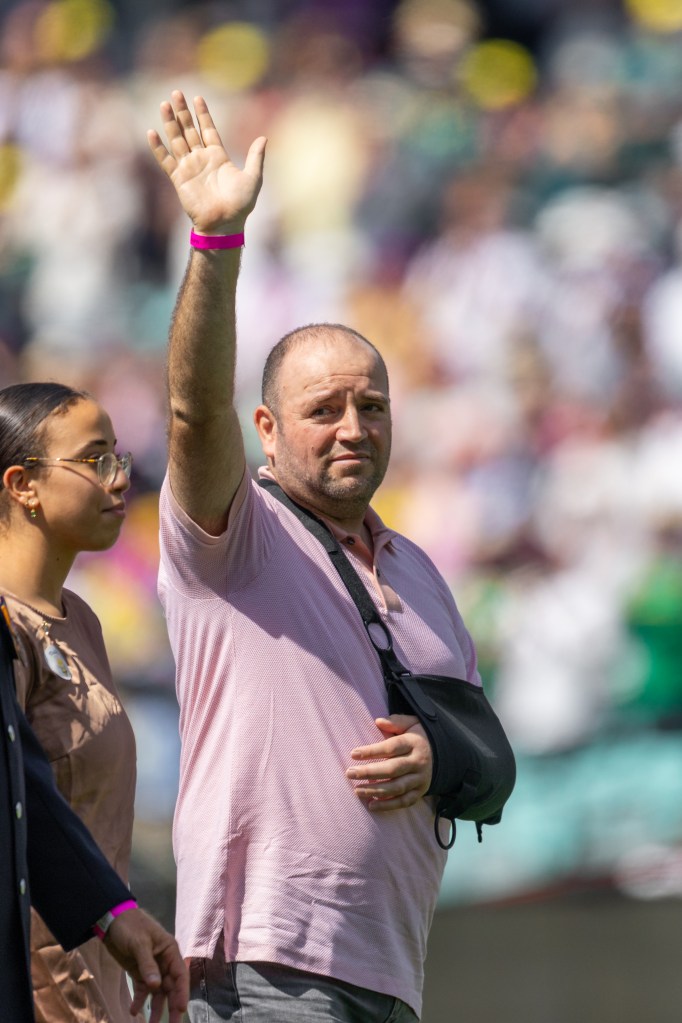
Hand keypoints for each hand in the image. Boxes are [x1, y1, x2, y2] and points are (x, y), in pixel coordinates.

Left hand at [103, 908, 187, 1022]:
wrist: (112, 921)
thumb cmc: (130, 926)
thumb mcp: (139, 943)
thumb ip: (147, 965)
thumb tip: (156, 986)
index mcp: (169, 951)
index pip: (180, 974)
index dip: (182, 992)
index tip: (181, 1009)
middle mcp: (164, 962)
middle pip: (171, 987)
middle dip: (172, 1006)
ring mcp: (152, 969)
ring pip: (158, 993)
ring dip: (155, 1008)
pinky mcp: (139, 973)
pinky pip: (143, 990)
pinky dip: (140, 1001)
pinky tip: (134, 1011)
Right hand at [147, 90, 265, 233]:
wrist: (224, 225)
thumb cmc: (241, 205)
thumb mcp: (253, 178)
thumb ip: (256, 157)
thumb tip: (264, 138)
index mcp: (218, 157)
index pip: (208, 130)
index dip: (203, 114)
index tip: (197, 98)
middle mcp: (202, 159)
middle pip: (189, 130)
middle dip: (183, 112)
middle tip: (176, 93)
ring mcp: (189, 168)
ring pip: (177, 140)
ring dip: (170, 122)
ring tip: (164, 104)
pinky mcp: (179, 179)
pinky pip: (166, 160)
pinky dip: (158, 148)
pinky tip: (151, 133)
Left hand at [346, 714, 432, 810]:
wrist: (443, 754)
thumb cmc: (419, 737)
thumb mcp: (412, 723)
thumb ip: (396, 721)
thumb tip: (378, 721)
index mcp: (414, 743)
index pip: (391, 747)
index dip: (372, 751)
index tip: (353, 754)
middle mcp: (418, 762)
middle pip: (392, 769)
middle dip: (369, 772)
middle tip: (349, 773)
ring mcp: (420, 779)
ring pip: (397, 788)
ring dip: (376, 790)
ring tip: (357, 791)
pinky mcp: (420, 792)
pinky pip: (404, 801)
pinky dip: (388, 805)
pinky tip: (372, 805)